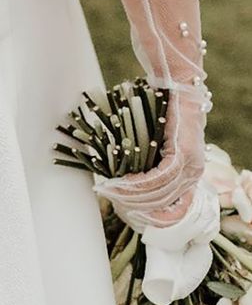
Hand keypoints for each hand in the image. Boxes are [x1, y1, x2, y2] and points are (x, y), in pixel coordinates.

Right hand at [96, 92, 206, 229]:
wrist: (178, 86)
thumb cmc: (164, 113)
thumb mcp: (158, 145)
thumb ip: (150, 165)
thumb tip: (125, 183)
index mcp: (190, 175)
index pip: (176, 210)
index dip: (153, 218)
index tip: (129, 214)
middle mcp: (194, 174)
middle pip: (164, 205)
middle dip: (135, 207)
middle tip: (111, 200)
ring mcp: (191, 165)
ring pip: (160, 194)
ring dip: (132, 196)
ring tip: (111, 191)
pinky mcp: (183, 155)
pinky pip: (160, 178)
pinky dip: (139, 183)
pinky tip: (123, 182)